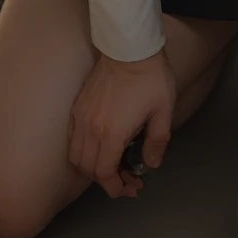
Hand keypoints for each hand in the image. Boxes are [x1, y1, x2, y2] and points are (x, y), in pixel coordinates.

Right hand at [69, 50, 175, 198]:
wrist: (130, 48)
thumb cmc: (150, 79)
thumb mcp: (163, 112)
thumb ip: (157, 143)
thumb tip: (151, 164)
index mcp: (111, 133)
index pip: (104, 173)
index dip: (115, 187)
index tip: (129, 188)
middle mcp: (91, 128)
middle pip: (88, 168)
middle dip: (105, 180)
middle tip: (125, 179)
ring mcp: (81, 116)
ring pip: (76, 155)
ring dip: (91, 167)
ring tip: (111, 165)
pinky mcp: (78, 106)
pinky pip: (73, 138)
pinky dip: (82, 150)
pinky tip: (99, 146)